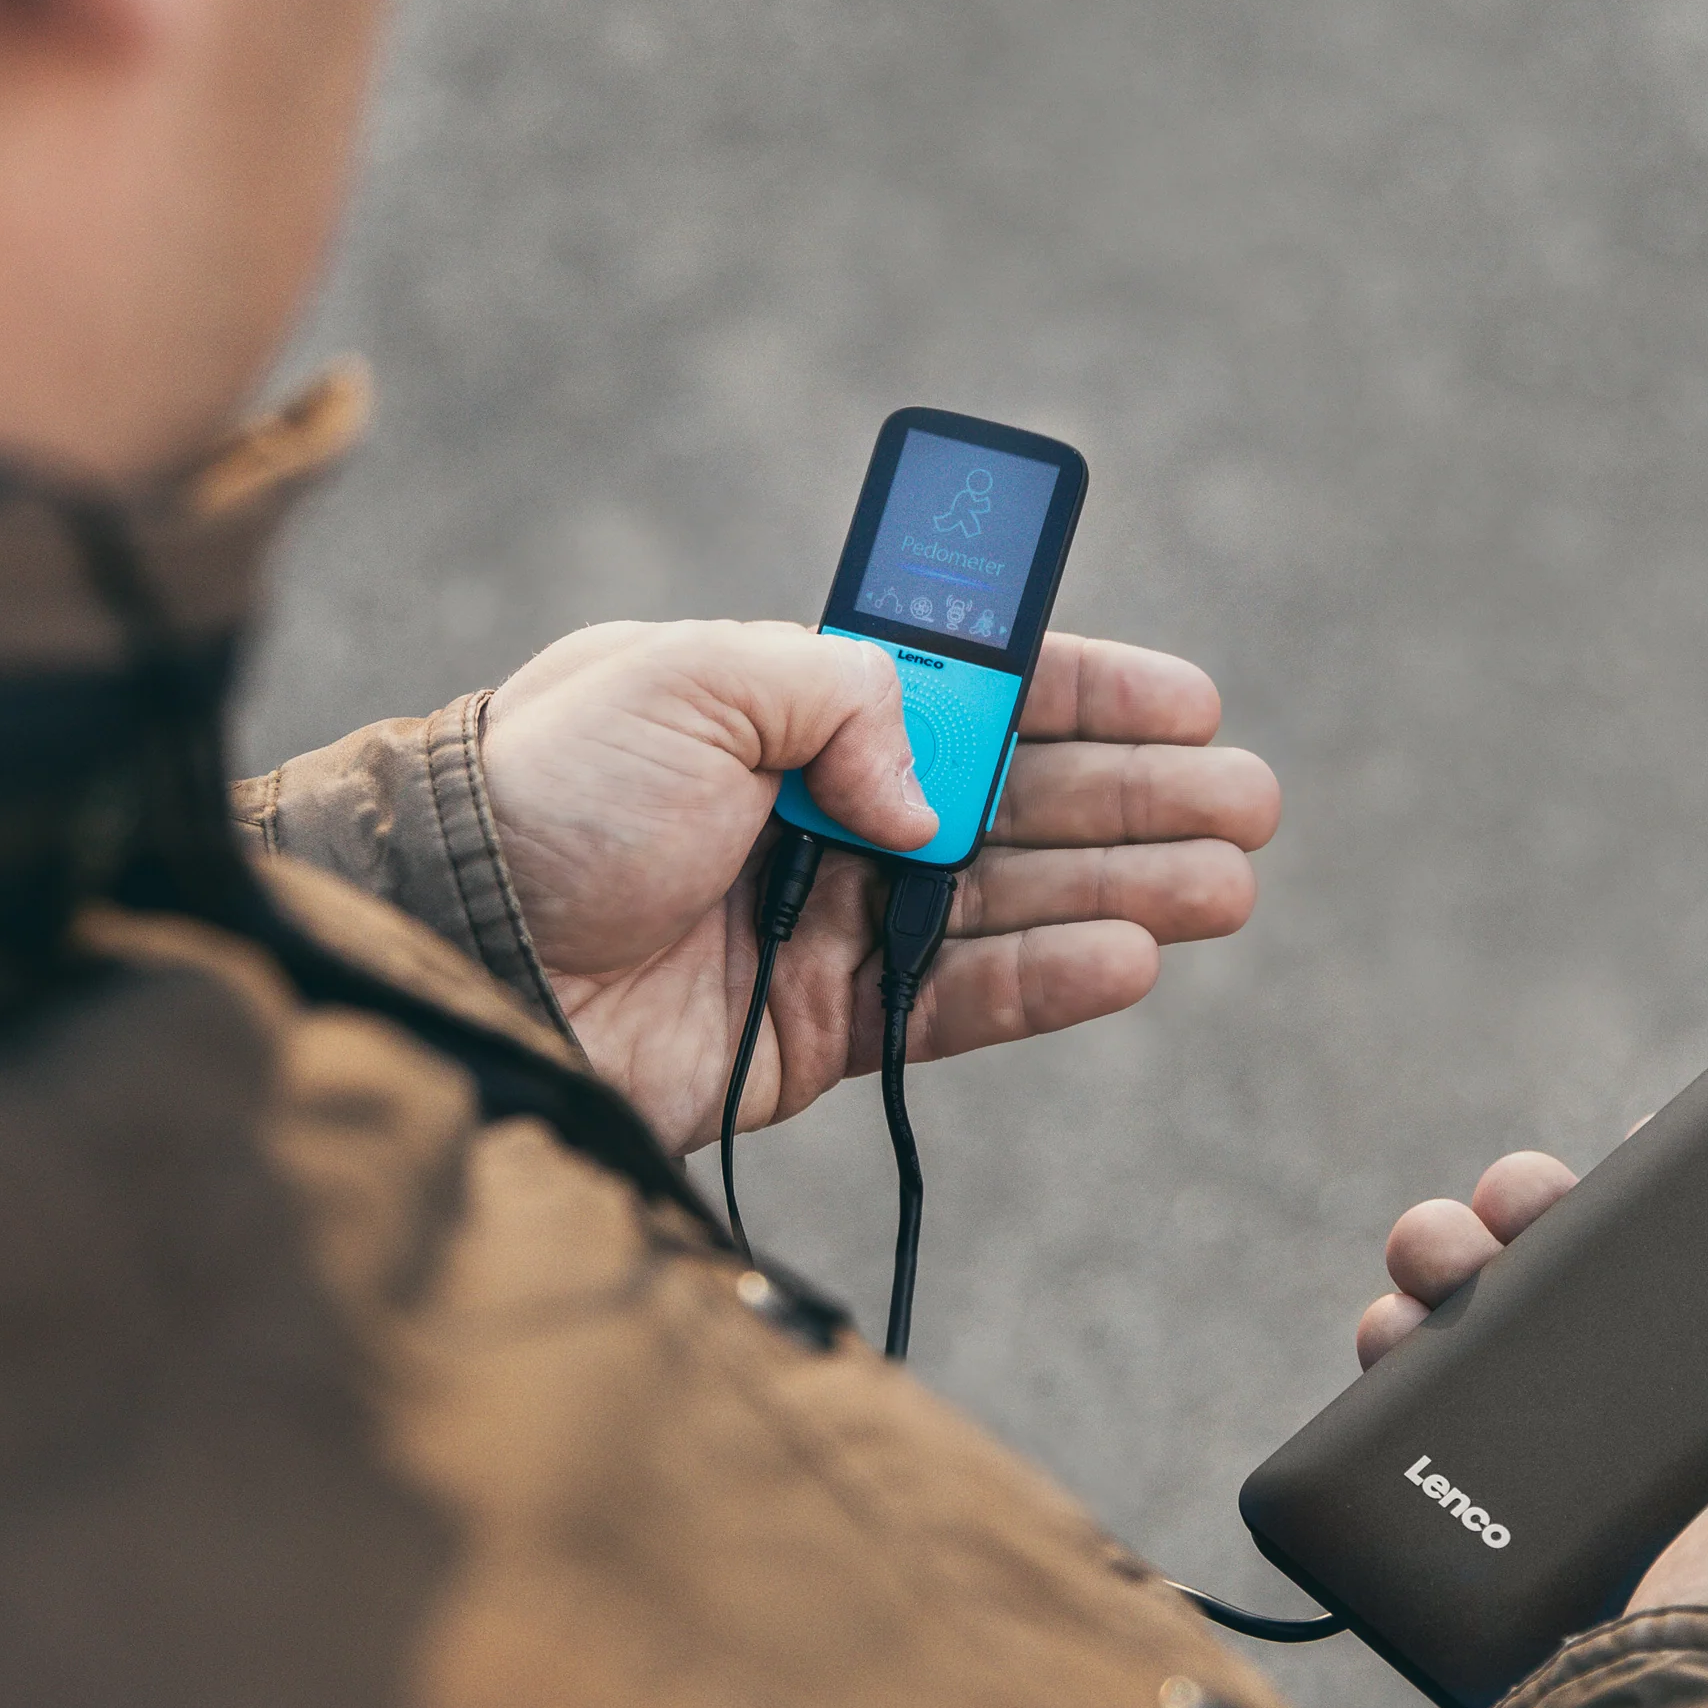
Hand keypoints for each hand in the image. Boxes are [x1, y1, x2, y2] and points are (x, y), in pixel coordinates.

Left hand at [478, 620, 1279, 1155]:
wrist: (456, 941)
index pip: (975, 688)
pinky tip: (1133, 958)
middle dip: (1139, 798)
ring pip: (1012, 901)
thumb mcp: (689, 677)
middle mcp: (825, 807)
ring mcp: (830, 921)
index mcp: (796, 704)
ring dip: (1126, 889)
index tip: (1187, 701)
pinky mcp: (819, 1029)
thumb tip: (931, 801)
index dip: (1087, 692)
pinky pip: (959, 1003)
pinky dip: (1050, 981)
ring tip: (1228, 885)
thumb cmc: (549, 790)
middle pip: (1020, 798)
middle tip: (1251, 805)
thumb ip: (844, 697)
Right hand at [1361, 1158, 1707, 1681]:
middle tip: (1508, 1199)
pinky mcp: (1503, 1530)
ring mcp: (1590, 1487)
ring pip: (1499, 1330)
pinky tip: (1387, 1336)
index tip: (1625, 1140)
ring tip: (1432, 1260)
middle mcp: (1690, 1440)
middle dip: (1531, 1214)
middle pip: (1588, 1278)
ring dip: (1451, 1267)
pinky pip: (1433, 1417)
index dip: (1665, 1187)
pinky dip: (1401, 1359)